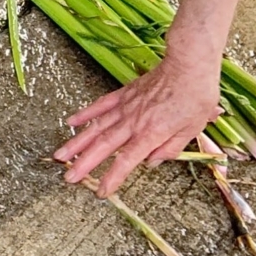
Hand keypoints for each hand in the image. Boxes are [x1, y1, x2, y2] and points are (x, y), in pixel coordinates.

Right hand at [58, 53, 224, 196]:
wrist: (189, 65)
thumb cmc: (195, 95)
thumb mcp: (192, 130)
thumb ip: (170, 149)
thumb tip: (152, 162)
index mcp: (151, 133)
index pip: (126, 161)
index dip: (112, 177)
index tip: (101, 191)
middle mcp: (134, 121)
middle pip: (103, 146)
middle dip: (84, 164)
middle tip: (68, 177)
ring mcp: (126, 107)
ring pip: (96, 128)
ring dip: (77, 143)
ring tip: (61, 155)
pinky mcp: (124, 94)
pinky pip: (101, 105)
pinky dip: (85, 113)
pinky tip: (71, 121)